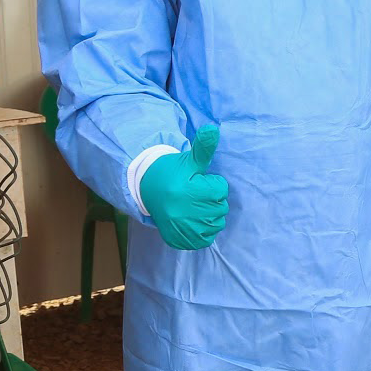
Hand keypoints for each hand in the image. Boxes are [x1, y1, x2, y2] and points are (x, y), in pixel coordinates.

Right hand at [139, 126, 228, 249]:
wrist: (150, 191)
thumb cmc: (175, 173)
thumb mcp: (189, 160)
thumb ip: (204, 147)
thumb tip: (213, 129)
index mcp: (186, 190)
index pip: (220, 189)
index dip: (212, 184)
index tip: (197, 182)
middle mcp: (183, 211)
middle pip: (221, 207)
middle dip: (212, 200)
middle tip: (194, 195)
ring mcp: (181, 227)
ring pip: (217, 223)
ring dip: (211, 215)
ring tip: (194, 206)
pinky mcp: (180, 240)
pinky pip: (207, 238)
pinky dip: (205, 231)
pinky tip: (193, 220)